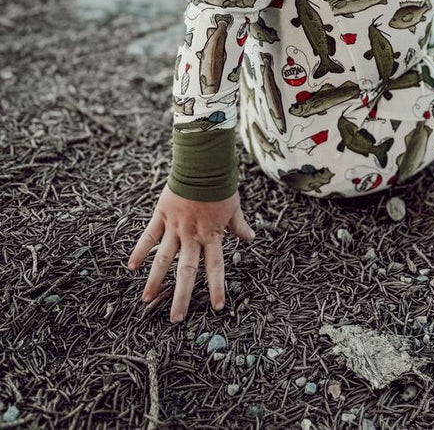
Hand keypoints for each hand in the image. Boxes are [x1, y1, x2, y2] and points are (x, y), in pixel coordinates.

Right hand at [128, 184, 254, 322]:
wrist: (202, 163)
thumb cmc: (220, 185)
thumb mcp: (234, 207)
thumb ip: (239, 226)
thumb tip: (251, 238)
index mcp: (212, 235)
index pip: (215, 267)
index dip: (216, 287)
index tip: (216, 307)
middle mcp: (192, 235)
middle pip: (186, 271)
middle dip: (181, 296)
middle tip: (176, 319)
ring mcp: (175, 227)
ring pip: (164, 259)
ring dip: (155, 281)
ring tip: (148, 300)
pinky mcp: (161, 216)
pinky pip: (149, 237)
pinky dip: (140, 251)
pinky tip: (132, 267)